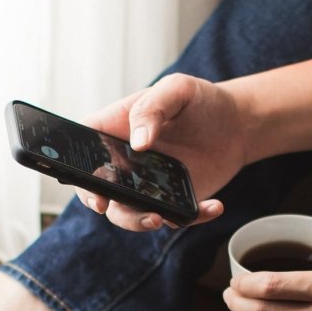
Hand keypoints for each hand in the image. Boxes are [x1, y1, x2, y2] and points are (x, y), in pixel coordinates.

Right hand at [75, 74, 246, 231]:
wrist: (234, 122)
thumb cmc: (197, 100)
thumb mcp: (176, 89)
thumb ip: (153, 107)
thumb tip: (138, 142)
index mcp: (113, 132)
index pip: (83, 153)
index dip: (78, 173)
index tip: (91, 186)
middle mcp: (123, 164)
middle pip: (101, 192)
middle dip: (103, 204)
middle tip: (108, 205)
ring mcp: (146, 187)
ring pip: (131, 214)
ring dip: (140, 221)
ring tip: (160, 217)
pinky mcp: (173, 202)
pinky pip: (175, 218)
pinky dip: (192, 217)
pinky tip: (213, 206)